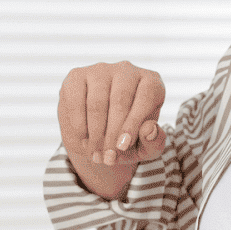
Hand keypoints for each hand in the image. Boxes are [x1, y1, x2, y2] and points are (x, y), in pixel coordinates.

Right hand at [58, 61, 167, 199]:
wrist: (98, 135)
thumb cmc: (127, 139)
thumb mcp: (145, 147)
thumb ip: (154, 142)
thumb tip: (150, 129)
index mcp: (151, 83)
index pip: (146, 97)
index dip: (134, 123)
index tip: (122, 146)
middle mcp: (127, 70)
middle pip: (120, 100)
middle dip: (112, 134)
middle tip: (107, 159)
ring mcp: (101, 70)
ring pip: (97, 102)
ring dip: (95, 134)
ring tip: (96, 155)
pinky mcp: (77, 76)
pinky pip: (76, 101)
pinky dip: (79, 125)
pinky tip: (83, 141)